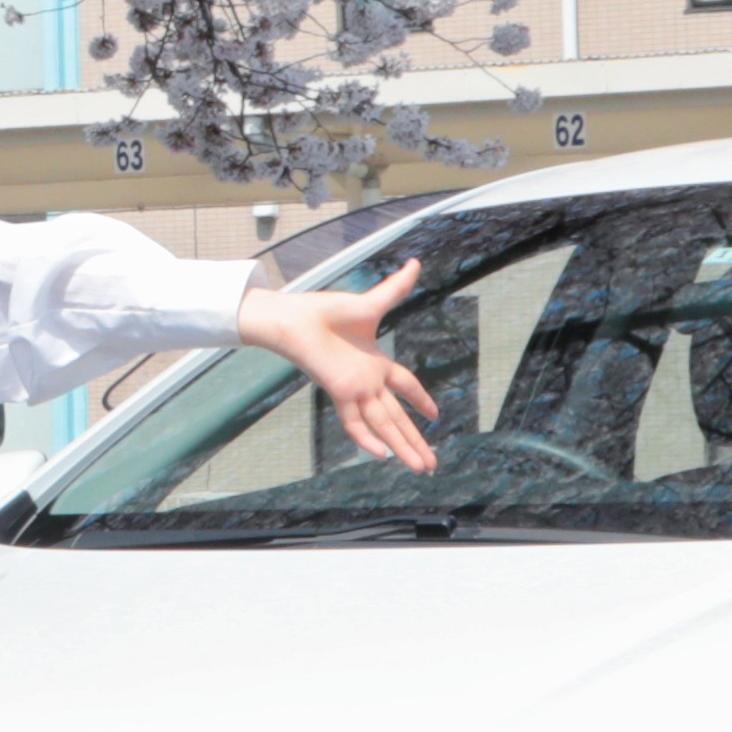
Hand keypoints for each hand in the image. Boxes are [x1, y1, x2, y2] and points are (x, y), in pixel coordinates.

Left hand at [237, 281, 443, 471]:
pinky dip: (367, 439)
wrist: (295, 318)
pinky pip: (354, 422)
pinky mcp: (340, 392)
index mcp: (375, 362)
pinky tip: (382, 455)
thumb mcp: (370, 303)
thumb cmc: (325, 311)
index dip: (419, 399)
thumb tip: (415, 263)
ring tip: (420, 468)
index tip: (435, 415)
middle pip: (398, 416)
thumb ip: (395, 289)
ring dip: (402, 447)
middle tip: (432, 464)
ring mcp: (355, 389)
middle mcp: (368, 381)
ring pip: (383, 425)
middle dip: (416, 440)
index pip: (405, 385)